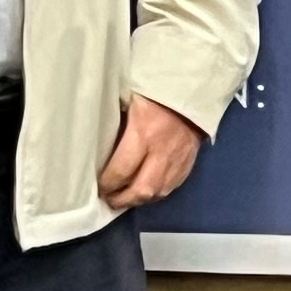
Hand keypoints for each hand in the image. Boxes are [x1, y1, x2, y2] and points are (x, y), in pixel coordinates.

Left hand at [97, 95, 202, 210]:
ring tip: (124, 199)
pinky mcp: (188, 164)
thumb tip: (99, 145)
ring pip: (157, 193)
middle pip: (141, 190)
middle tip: (108, 199)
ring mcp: (177, 161)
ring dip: (138, 200)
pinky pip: (171, 188)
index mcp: (143, 133)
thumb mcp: (129, 101)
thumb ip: (116, 124)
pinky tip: (145, 192)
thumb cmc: (155, 93)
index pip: (121, 170)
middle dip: (121, 199)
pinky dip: (155, 194)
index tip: (98, 186)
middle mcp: (161, 153)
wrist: (192, 90)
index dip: (107, 184)